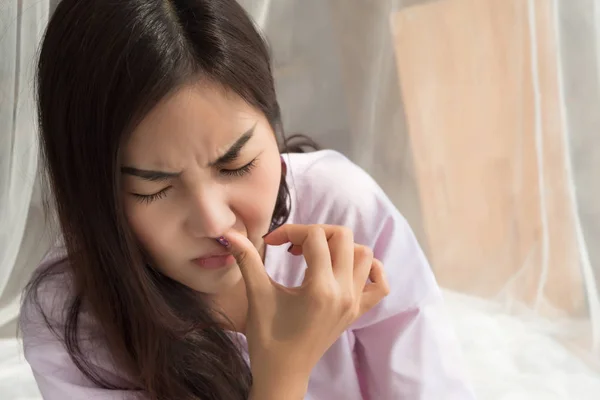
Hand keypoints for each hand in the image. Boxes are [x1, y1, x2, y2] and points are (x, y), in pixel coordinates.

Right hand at [222, 224, 389, 395]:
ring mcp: (354, 302)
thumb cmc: (267, 339)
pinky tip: (346, 269)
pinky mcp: (357, 312)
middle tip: (294, 247)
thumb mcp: (257, 296)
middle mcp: (344, 293)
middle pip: (344, 238)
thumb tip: (230, 235)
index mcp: (321, 288)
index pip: (315, 237)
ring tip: (316, 256)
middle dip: (317, 233)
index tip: (271, 243)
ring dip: (340, 247)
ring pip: (364, 255)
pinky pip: (379, 284)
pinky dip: (370, 270)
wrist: (283, 374)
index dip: (290, 232)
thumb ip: (247, 261)